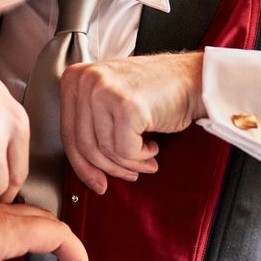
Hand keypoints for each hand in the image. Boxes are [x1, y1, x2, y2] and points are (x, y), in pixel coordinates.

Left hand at [60, 51, 206, 193]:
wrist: (192, 80)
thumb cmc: (155, 92)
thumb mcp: (109, 99)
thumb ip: (90, 125)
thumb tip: (84, 170)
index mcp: (73, 78)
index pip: (68, 133)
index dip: (82, 165)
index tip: (96, 182)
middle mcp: (84, 81)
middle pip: (84, 145)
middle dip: (108, 168)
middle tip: (128, 175)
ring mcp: (103, 91)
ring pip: (105, 151)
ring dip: (129, 164)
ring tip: (146, 157)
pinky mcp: (126, 106)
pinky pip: (126, 151)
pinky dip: (142, 156)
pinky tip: (153, 145)